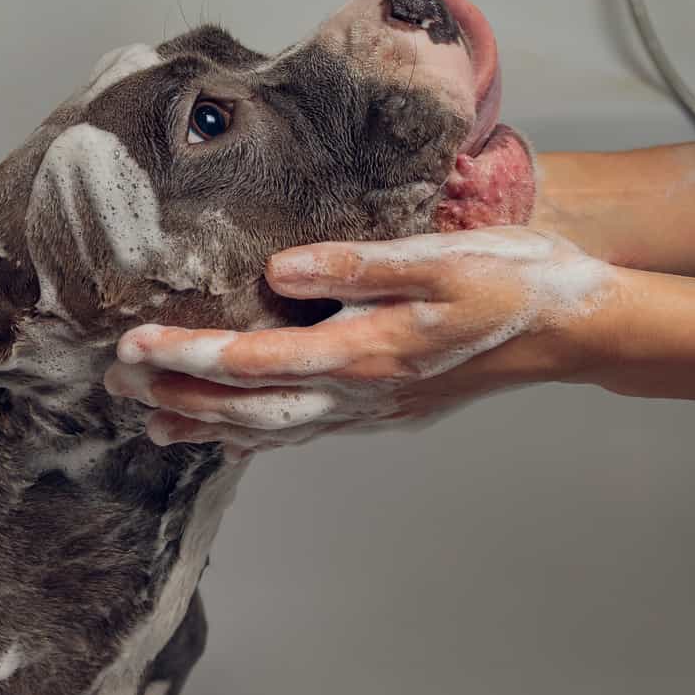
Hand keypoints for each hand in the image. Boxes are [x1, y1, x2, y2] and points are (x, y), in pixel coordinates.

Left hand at [104, 227, 617, 457]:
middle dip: (180, 396)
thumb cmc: (514, 283)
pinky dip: (259, 437)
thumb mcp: (442, 258)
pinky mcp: (384, 410)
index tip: (137, 345)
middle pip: (250, 407)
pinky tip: (233, 436)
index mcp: (367, 353)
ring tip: (153, 421)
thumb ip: (360, 266)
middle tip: (119, 383)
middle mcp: (360, 393)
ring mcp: (372, 410)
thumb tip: (285, 269)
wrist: (574, 329)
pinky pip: (306, 431)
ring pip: (273, 430)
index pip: (256, 360)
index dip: (191, 355)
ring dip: (210, 426)